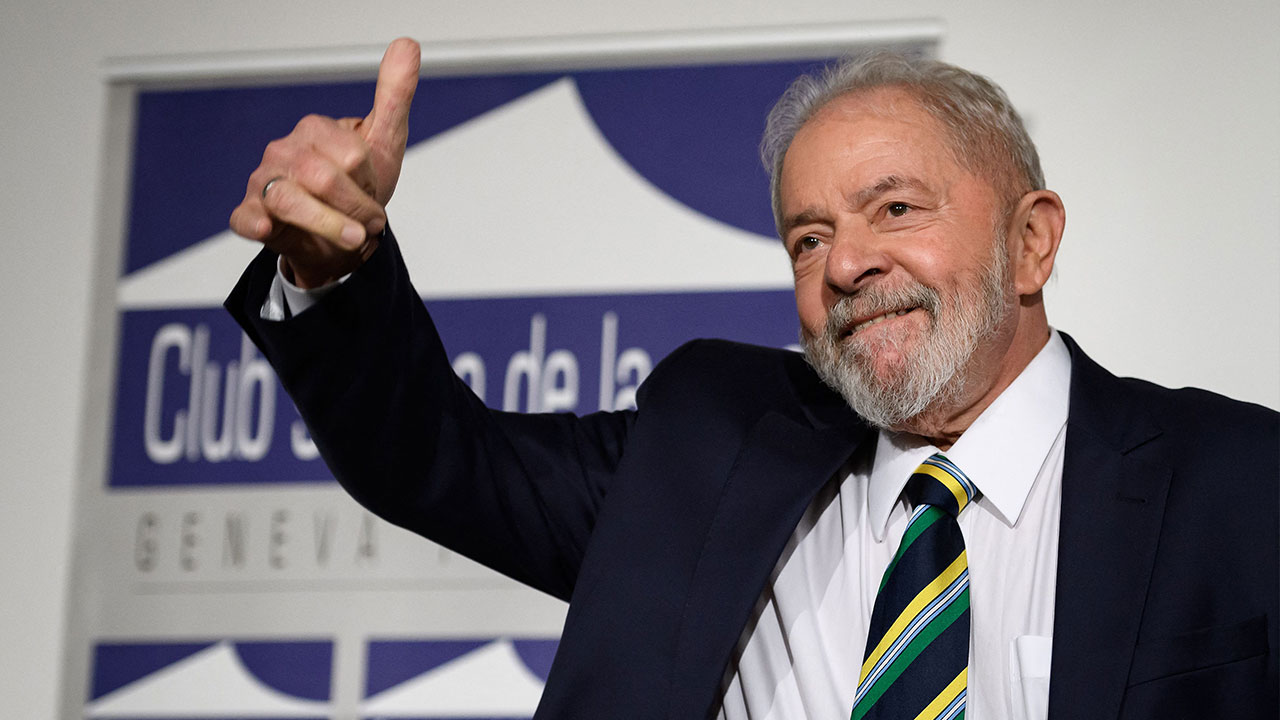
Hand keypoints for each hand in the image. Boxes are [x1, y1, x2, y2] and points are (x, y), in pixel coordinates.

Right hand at [229, 37, 420, 287]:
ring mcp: (265, 181)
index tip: (374, 192)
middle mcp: (284, 151)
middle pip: (323, 179)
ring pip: (290, 200)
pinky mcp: (251, 213)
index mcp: (315, 130)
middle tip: (370, 223)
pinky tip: (267, 226)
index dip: (371, 182)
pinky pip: (246, 217)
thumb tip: (407, 45)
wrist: (341, 233)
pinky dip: (255, 222)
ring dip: (330, 225)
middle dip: (357, 207)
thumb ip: (394, 96)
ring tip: (356, 239)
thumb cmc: (357, 185)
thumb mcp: (383, 141)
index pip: (352, 155)